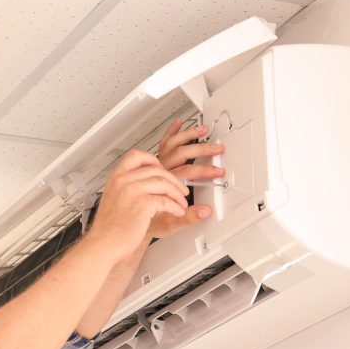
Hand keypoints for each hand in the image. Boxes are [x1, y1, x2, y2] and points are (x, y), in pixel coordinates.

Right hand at [87, 149, 188, 261]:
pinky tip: (177, 211)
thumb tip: (147, 184)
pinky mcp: (142, 204)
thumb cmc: (108, 229)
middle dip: (173, 179)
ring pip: (164, 182)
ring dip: (177, 193)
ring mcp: (132, 191)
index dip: (153, 160)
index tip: (162, 169)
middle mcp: (123, 181)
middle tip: (180, 189)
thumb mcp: (114, 200)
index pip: (136, 156)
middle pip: (156, 169)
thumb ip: (127, 189)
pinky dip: (176, 206)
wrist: (103, 244)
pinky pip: (166, 200)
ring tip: (181, 203)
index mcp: (116, 178)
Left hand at [145, 119, 227, 238]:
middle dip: (202, 149)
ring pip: (171, 145)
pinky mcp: (152, 164)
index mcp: (161, 184)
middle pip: (181, 153)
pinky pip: (161, 145)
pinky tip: (178, 124)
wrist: (131, 222)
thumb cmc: (147, 223)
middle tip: (217, 148)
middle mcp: (157, 172)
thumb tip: (206, 211)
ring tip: (203, 130)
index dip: (204, 170)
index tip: (218, 171)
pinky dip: (170, 132)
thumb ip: (189, 217)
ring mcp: (154, 167)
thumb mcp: (170, 224)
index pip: (186, 171)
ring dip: (188, 135)